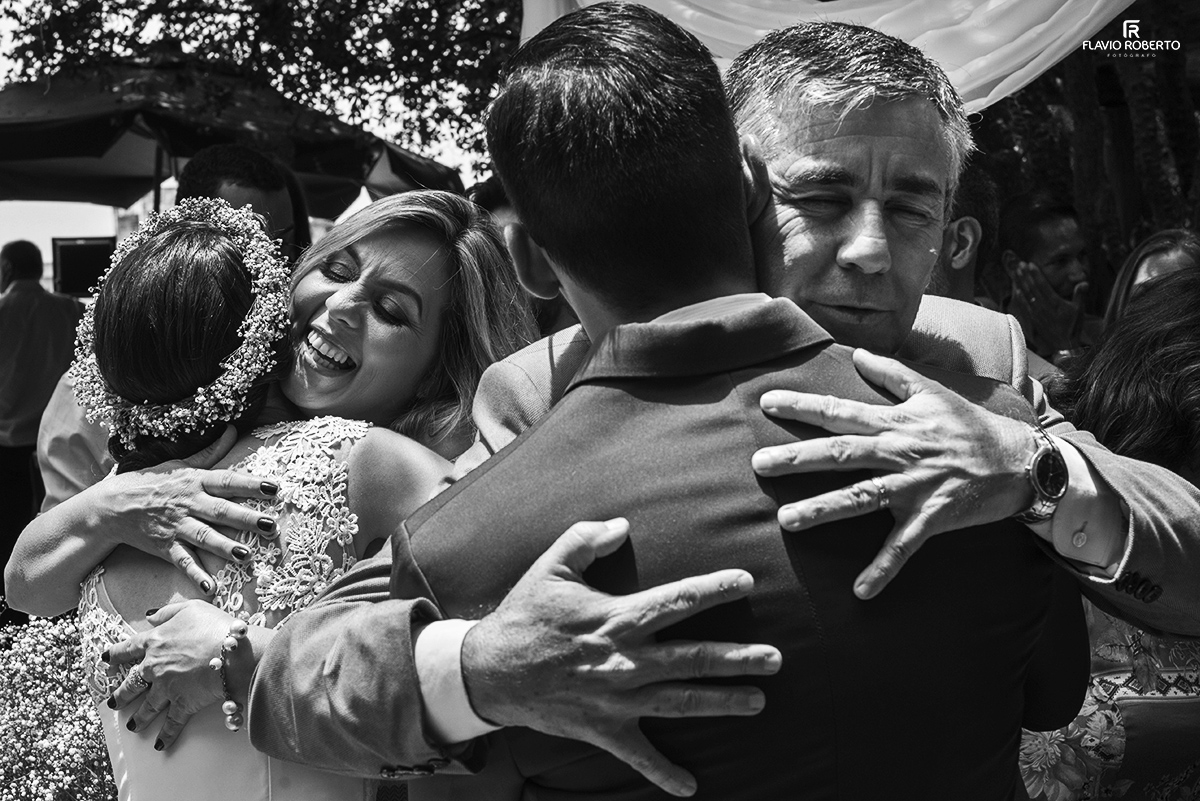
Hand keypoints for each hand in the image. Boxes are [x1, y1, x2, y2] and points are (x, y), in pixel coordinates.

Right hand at [95, 426, 278, 593]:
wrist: (112, 506)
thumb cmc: (151, 482)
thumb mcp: (180, 464)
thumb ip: (210, 453)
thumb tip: (233, 431)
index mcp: (196, 482)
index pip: (228, 481)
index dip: (251, 484)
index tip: (275, 487)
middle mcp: (189, 504)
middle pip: (221, 511)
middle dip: (247, 519)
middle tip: (271, 526)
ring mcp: (177, 526)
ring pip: (205, 537)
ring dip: (225, 547)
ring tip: (246, 556)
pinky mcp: (165, 546)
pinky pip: (183, 561)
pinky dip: (196, 575)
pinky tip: (211, 588)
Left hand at [104, 600, 235, 748]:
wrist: (233, 653)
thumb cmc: (215, 627)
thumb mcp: (191, 608)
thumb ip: (168, 612)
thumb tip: (150, 616)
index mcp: (155, 642)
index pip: (128, 648)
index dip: (115, 654)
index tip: (106, 659)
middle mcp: (155, 667)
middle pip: (131, 682)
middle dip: (121, 693)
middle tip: (113, 701)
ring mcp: (167, 688)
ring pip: (147, 706)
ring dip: (138, 717)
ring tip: (132, 725)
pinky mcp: (183, 704)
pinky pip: (172, 723)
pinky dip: (166, 736)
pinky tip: (160, 745)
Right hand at [462, 518, 779, 797]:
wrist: (488, 671)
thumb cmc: (525, 615)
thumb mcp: (551, 566)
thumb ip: (587, 538)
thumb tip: (623, 524)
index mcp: (616, 617)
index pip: (676, 600)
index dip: (712, 590)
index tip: (745, 582)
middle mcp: (624, 660)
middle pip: (692, 657)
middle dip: (737, 658)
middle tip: (775, 658)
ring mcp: (616, 698)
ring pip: (679, 701)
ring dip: (721, 703)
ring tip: (759, 703)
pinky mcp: (602, 728)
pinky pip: (638, 755)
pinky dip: (663, 772)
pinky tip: (690, 787)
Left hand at [750, 349, 1033, 599]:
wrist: (1022, 460)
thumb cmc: (971, 426)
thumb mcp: (932, 391)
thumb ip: (891, 374)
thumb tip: (857, 354)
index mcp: (894, 422)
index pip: (839, 411)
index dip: (802, 406)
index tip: (766, 402)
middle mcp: (899, 451)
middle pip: (841, 453)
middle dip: (797, 458)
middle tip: (759, 464)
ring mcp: (915, 485)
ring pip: (862, 497)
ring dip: (824, 510)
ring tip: (787, 522)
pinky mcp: (933, 517)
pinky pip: (903, 546)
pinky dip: (883, 569)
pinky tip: (860, 591)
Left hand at [1009, 260, 1086, 353]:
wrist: (1064, 344)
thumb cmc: (1073, 326)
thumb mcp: (1080, 310)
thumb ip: (1080, 295)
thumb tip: (1084, 282)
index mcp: (1054, 302)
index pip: (1043, 285)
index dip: (1036, 274)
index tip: (1030, 264)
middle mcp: (1043, 307)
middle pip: (1032, 288)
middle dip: (1025, 275)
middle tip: (1019, 264)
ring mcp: (1036, 313)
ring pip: (1026, 295)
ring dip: (1020, 283)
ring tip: (1016, 272)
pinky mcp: (1033, 319)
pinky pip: (1024, 305)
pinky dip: (1020, 296)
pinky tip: (1016, 289)